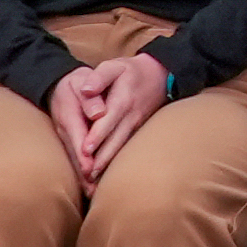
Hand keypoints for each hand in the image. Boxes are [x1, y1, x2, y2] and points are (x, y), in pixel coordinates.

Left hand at [49, 55, 168, 183]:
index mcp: (122, 100)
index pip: (108, 121)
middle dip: (100, 159)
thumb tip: (85, 90)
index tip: (85, 150)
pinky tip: (106, 174)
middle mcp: (131, 117)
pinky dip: (116, 162)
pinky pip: (126, 148)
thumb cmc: (132, 70)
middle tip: (87, 175)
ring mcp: (136, 125)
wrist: (162, 74)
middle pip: (114, 141)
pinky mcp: (138, 131)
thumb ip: (99, 77)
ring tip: (94, 181)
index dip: (97, 136)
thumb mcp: (114, 65)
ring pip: (121, 148)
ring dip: (108, 165)